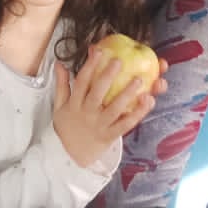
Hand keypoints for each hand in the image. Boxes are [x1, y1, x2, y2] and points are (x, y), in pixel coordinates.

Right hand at [52, 47, 161, 168]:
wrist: (69, 157)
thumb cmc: (66, 128)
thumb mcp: (59, 106)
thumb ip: (61, 84)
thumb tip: (59, 63)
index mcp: (74, 104)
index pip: (81, 81)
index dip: (90, 65)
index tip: (98, 50)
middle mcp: (87, 113)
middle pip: (98, 92)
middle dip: (108, 76)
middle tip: (119, 61)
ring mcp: (99, 125)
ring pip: (115, 108)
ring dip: (127, 94)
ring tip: (139, 80)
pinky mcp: (110, 135)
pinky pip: (126, 124)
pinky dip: (138, 113)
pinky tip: (148, 101)